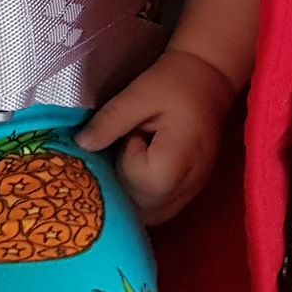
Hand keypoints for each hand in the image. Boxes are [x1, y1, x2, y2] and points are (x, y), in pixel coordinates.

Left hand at [75, 48, 236, 224]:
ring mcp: (193, 190)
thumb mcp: (138, 93)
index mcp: (180, 157)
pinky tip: (142, 172)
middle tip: (128, 147)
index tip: (134, 134)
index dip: (127, 161)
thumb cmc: (174, 81)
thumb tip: (82, 145)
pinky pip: (162, 210)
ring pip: (152, 215)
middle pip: (144, 207)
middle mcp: (190, 182)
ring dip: (133, 195)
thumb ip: (110, 121)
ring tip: (132, 160)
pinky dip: (146, 199)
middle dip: (126, 181)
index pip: (140, 183)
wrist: (208, 76)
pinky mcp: (192, 190)